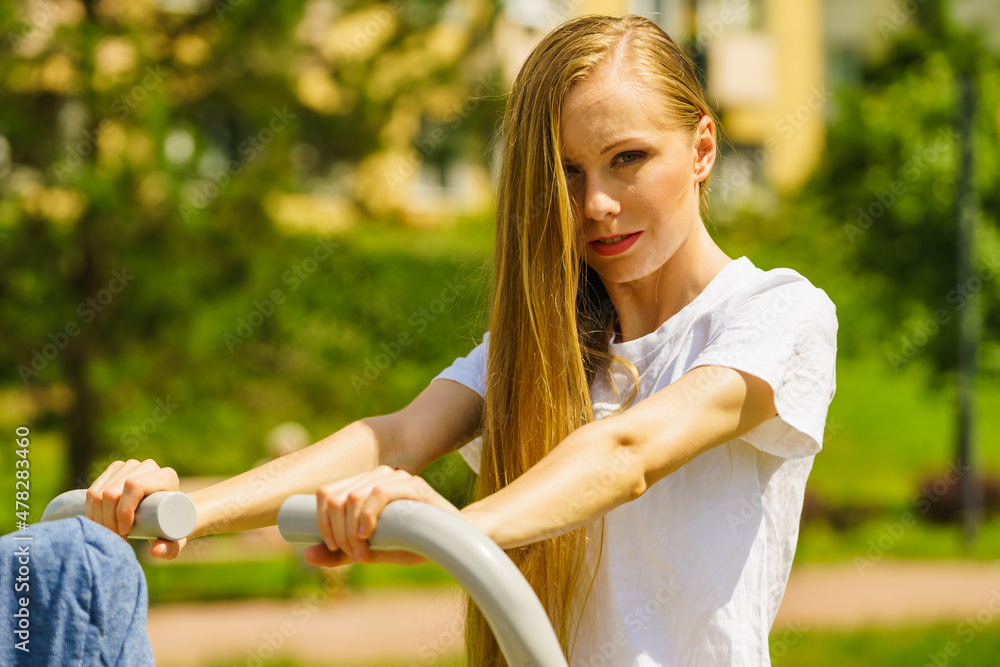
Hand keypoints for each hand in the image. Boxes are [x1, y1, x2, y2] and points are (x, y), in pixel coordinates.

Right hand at [85, 459, 186, 559]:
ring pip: (99, 492)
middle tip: (115, 539)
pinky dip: (92, 511)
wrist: (168, 512)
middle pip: (113, 491)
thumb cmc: (172, 526)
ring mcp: (129, 466)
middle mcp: (147, 466)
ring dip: (98, 518)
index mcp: (166, 477)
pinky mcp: (115, 471)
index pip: (134, 486)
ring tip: (109, 534)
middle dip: (108, 520)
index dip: (124, 510)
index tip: (125, 532)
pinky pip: (93, 490)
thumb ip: (171, 549)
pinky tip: (99, 524)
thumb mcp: (175, 539)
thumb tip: (154, 551)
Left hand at [303, 465, 459, 567]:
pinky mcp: (414, 486)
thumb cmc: (413, 544)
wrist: (453, 542)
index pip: (326, 492)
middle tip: (352, 554)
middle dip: (337, 531)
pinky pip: (378, 493)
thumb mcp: (371, 552)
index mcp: (364, 486)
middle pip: (335, 496)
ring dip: (351, 529)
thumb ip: (341, 553)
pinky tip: (369, 533)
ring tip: (363, 551)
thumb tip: (306, 554)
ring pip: (353, 496)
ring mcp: (396, 478)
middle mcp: (377, 476)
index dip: (321, 521)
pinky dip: (367, 515)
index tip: (332, 546)